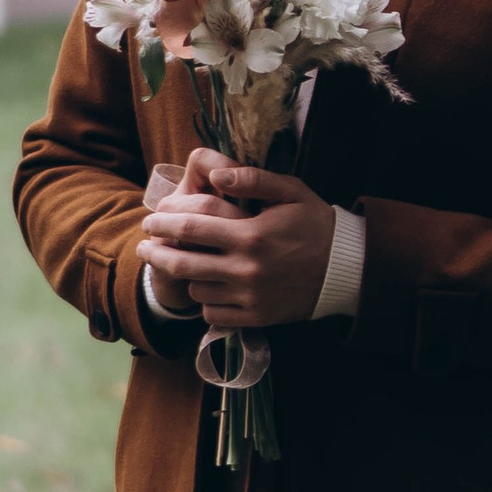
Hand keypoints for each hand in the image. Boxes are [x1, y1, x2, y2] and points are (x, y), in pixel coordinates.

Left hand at [138, 152, 336, 329]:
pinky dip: (205, 301)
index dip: (163, 222)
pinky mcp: (256, 317)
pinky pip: (213, 313)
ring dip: (185, 276)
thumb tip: (215, 174)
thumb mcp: (291, 191)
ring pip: (196, 289)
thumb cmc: (315, 224)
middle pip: (182, 263)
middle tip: (144, 246)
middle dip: (155, 253)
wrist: (346, 269)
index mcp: (251, 234)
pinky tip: (208, 288)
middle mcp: (246, 268)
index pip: (191, 227)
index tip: (150, 220)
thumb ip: (252, 179)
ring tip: (183, 265)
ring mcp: (250, 296)